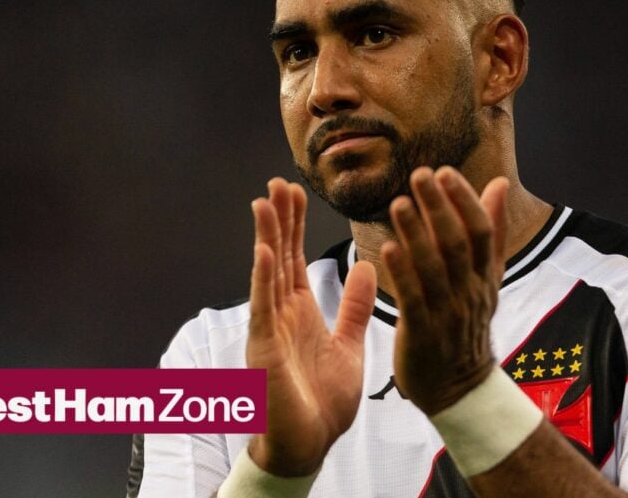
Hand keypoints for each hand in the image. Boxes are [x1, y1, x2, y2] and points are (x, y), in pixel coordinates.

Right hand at [245, 178, 377, 475]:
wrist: (310, 445)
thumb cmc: (323, 403)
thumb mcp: (348, 345)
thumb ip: (352, 307)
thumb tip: (364, 268)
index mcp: (300, 312)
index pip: (295, 257)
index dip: (294, 224)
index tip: (293, 191)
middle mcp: (280, 314)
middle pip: (278, 256)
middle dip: (279, 219)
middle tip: (277, 182)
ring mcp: (270, 329)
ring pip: (266, 274)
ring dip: (266, 238)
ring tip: (264, 202)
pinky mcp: (266, 350)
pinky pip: (264, 308)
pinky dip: (263, 279)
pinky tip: (264, 251)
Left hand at [381, 166, 509, 415]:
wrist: (458, 388)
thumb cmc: (466, 323)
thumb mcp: (486, 278)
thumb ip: (492, 231)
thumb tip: (499, 184)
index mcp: (484, 276)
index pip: (480, 231)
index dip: (464, 200)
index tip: (444, 172)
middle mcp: (469, 291)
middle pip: (456, 243)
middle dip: (439, 207)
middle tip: (420, 175)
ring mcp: (447, 313)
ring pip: (433, 268)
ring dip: (416, 233)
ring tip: (398, 203)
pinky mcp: (422, 333)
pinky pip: (413, 299)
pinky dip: (402, 273)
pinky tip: (386, 248)